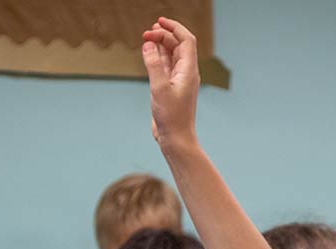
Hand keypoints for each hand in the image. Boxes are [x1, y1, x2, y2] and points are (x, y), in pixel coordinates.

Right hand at [142, 17, 199, 149]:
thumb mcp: (159, 88)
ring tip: (147, 37)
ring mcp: (179, 80)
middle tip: (146, 33)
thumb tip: (148, 44)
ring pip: (171, 55)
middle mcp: (186, 73)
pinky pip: (166, 66)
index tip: (159, 22)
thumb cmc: (171, 117)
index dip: (174, 28)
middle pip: (178, 45)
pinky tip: (149, 52)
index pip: (186, 40)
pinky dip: (159, 57)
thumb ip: (153, 65)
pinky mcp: (171, 88)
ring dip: (161, 44)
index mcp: (189, 71)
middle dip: (164, 35)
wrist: (175, 139)